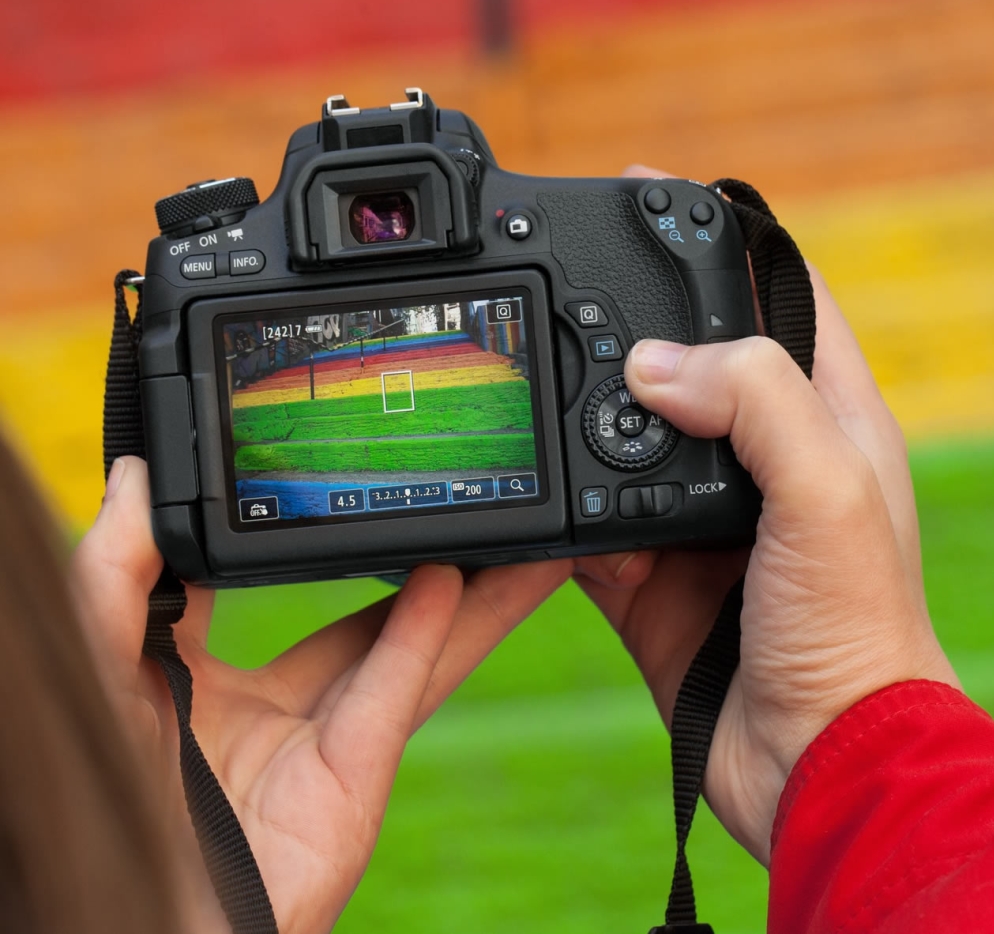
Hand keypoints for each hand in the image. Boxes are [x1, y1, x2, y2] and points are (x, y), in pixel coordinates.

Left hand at [72, 458, 571, 933]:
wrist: (126, 918)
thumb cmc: (96, 803)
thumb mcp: (95, 667)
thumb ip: (113, 574)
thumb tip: (136, 479)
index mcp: (226, 683)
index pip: (296, 593)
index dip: (336, 542)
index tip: (368, 490)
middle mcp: (288, 709)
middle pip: (380, 618)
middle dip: (436, 566)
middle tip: (475, 511)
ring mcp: (326, 746)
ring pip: (414, 652)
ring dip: (473, 598)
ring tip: (521, 545)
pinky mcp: (350, 782)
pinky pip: (389, 696)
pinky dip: (420, 640)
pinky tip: (450, 585)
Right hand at [576, 247, 959, 863]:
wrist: (816, 765)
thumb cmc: (857, 632)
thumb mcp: (827, 493)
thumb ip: (755, 404)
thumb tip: (651, 363)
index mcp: (823, 420)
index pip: (777, 296)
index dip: (723, 241)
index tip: (657, 200)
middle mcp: (759, 460)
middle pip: (688, 362)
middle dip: (631, 329)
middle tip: (571, 293)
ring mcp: (700, 517)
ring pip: (625, 442)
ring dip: (586, 424)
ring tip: (541, 391)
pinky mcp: (650, 573)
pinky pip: (588, 523)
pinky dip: (560, 511)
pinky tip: (537, 495)